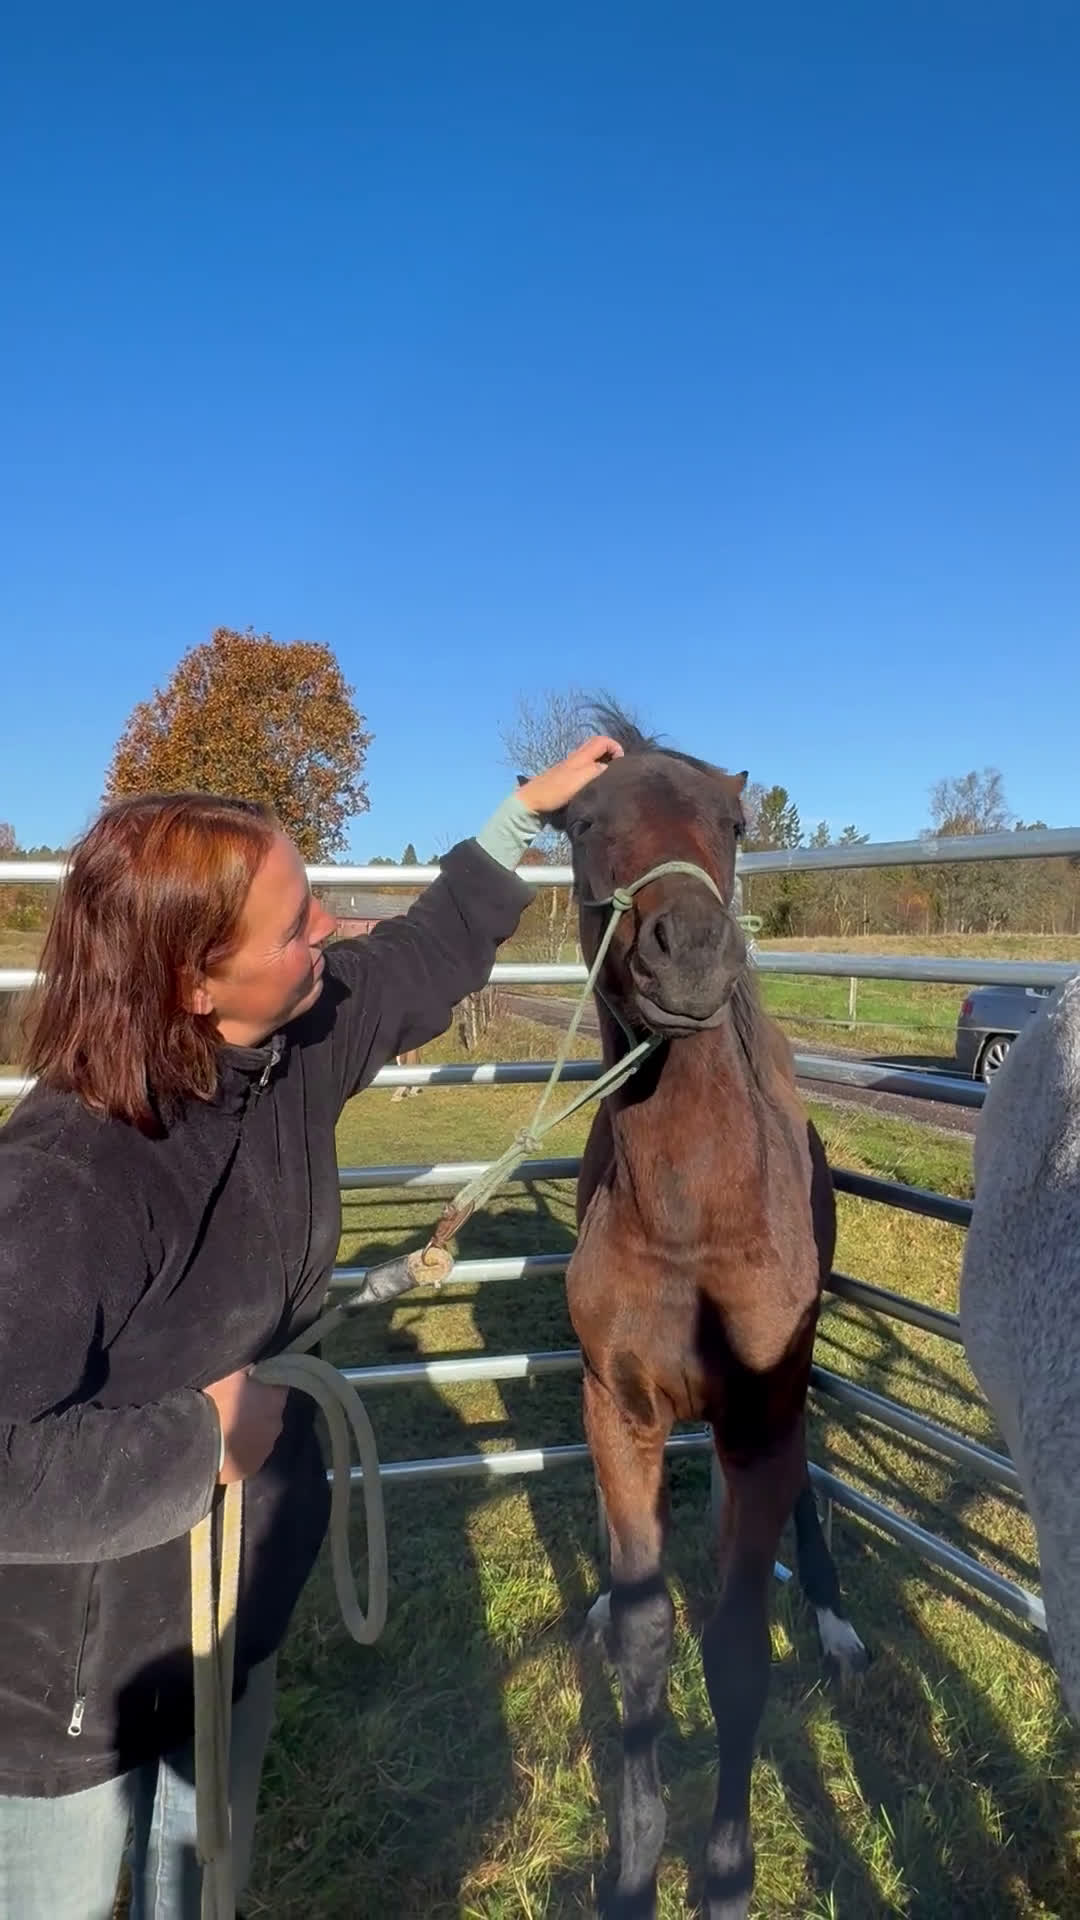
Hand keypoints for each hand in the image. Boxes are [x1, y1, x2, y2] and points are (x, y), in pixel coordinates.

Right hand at [203, 1367, 286, 1484]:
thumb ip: (249, 1368)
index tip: (252, 1384)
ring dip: (252, 1430)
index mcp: (275, 1400)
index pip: (278, 1386)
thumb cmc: (214, 1404)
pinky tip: (228, 1447)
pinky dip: (243, 1450)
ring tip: (229, 1428)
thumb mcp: (231, 1375)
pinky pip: (251, 1454)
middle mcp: (277, 1424)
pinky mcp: (253, 1468)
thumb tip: (257, 1363)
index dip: (266, 1384)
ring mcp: (266, 1449)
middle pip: (271, 1412)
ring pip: (262, 1434)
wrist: (199, 1446)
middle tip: (236, 1406)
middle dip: (259, 1408)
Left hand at [516, 735, 623, 816]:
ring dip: (602, 763)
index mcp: (581, 756)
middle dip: (610, 753)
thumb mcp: (580, 780)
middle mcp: (576, 757)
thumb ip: (597, 770)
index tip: (621, 763)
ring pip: (591, 757)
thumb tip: (609, 767)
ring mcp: (570, 766)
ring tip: (607, 778)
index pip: (602, 740)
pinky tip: (594, 785)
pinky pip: (585, 767)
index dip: (615, 747)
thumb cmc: (556, 790)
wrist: (532, 801)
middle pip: (597, 746)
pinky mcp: (566, 777)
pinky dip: (593, 771)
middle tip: (617, 769)